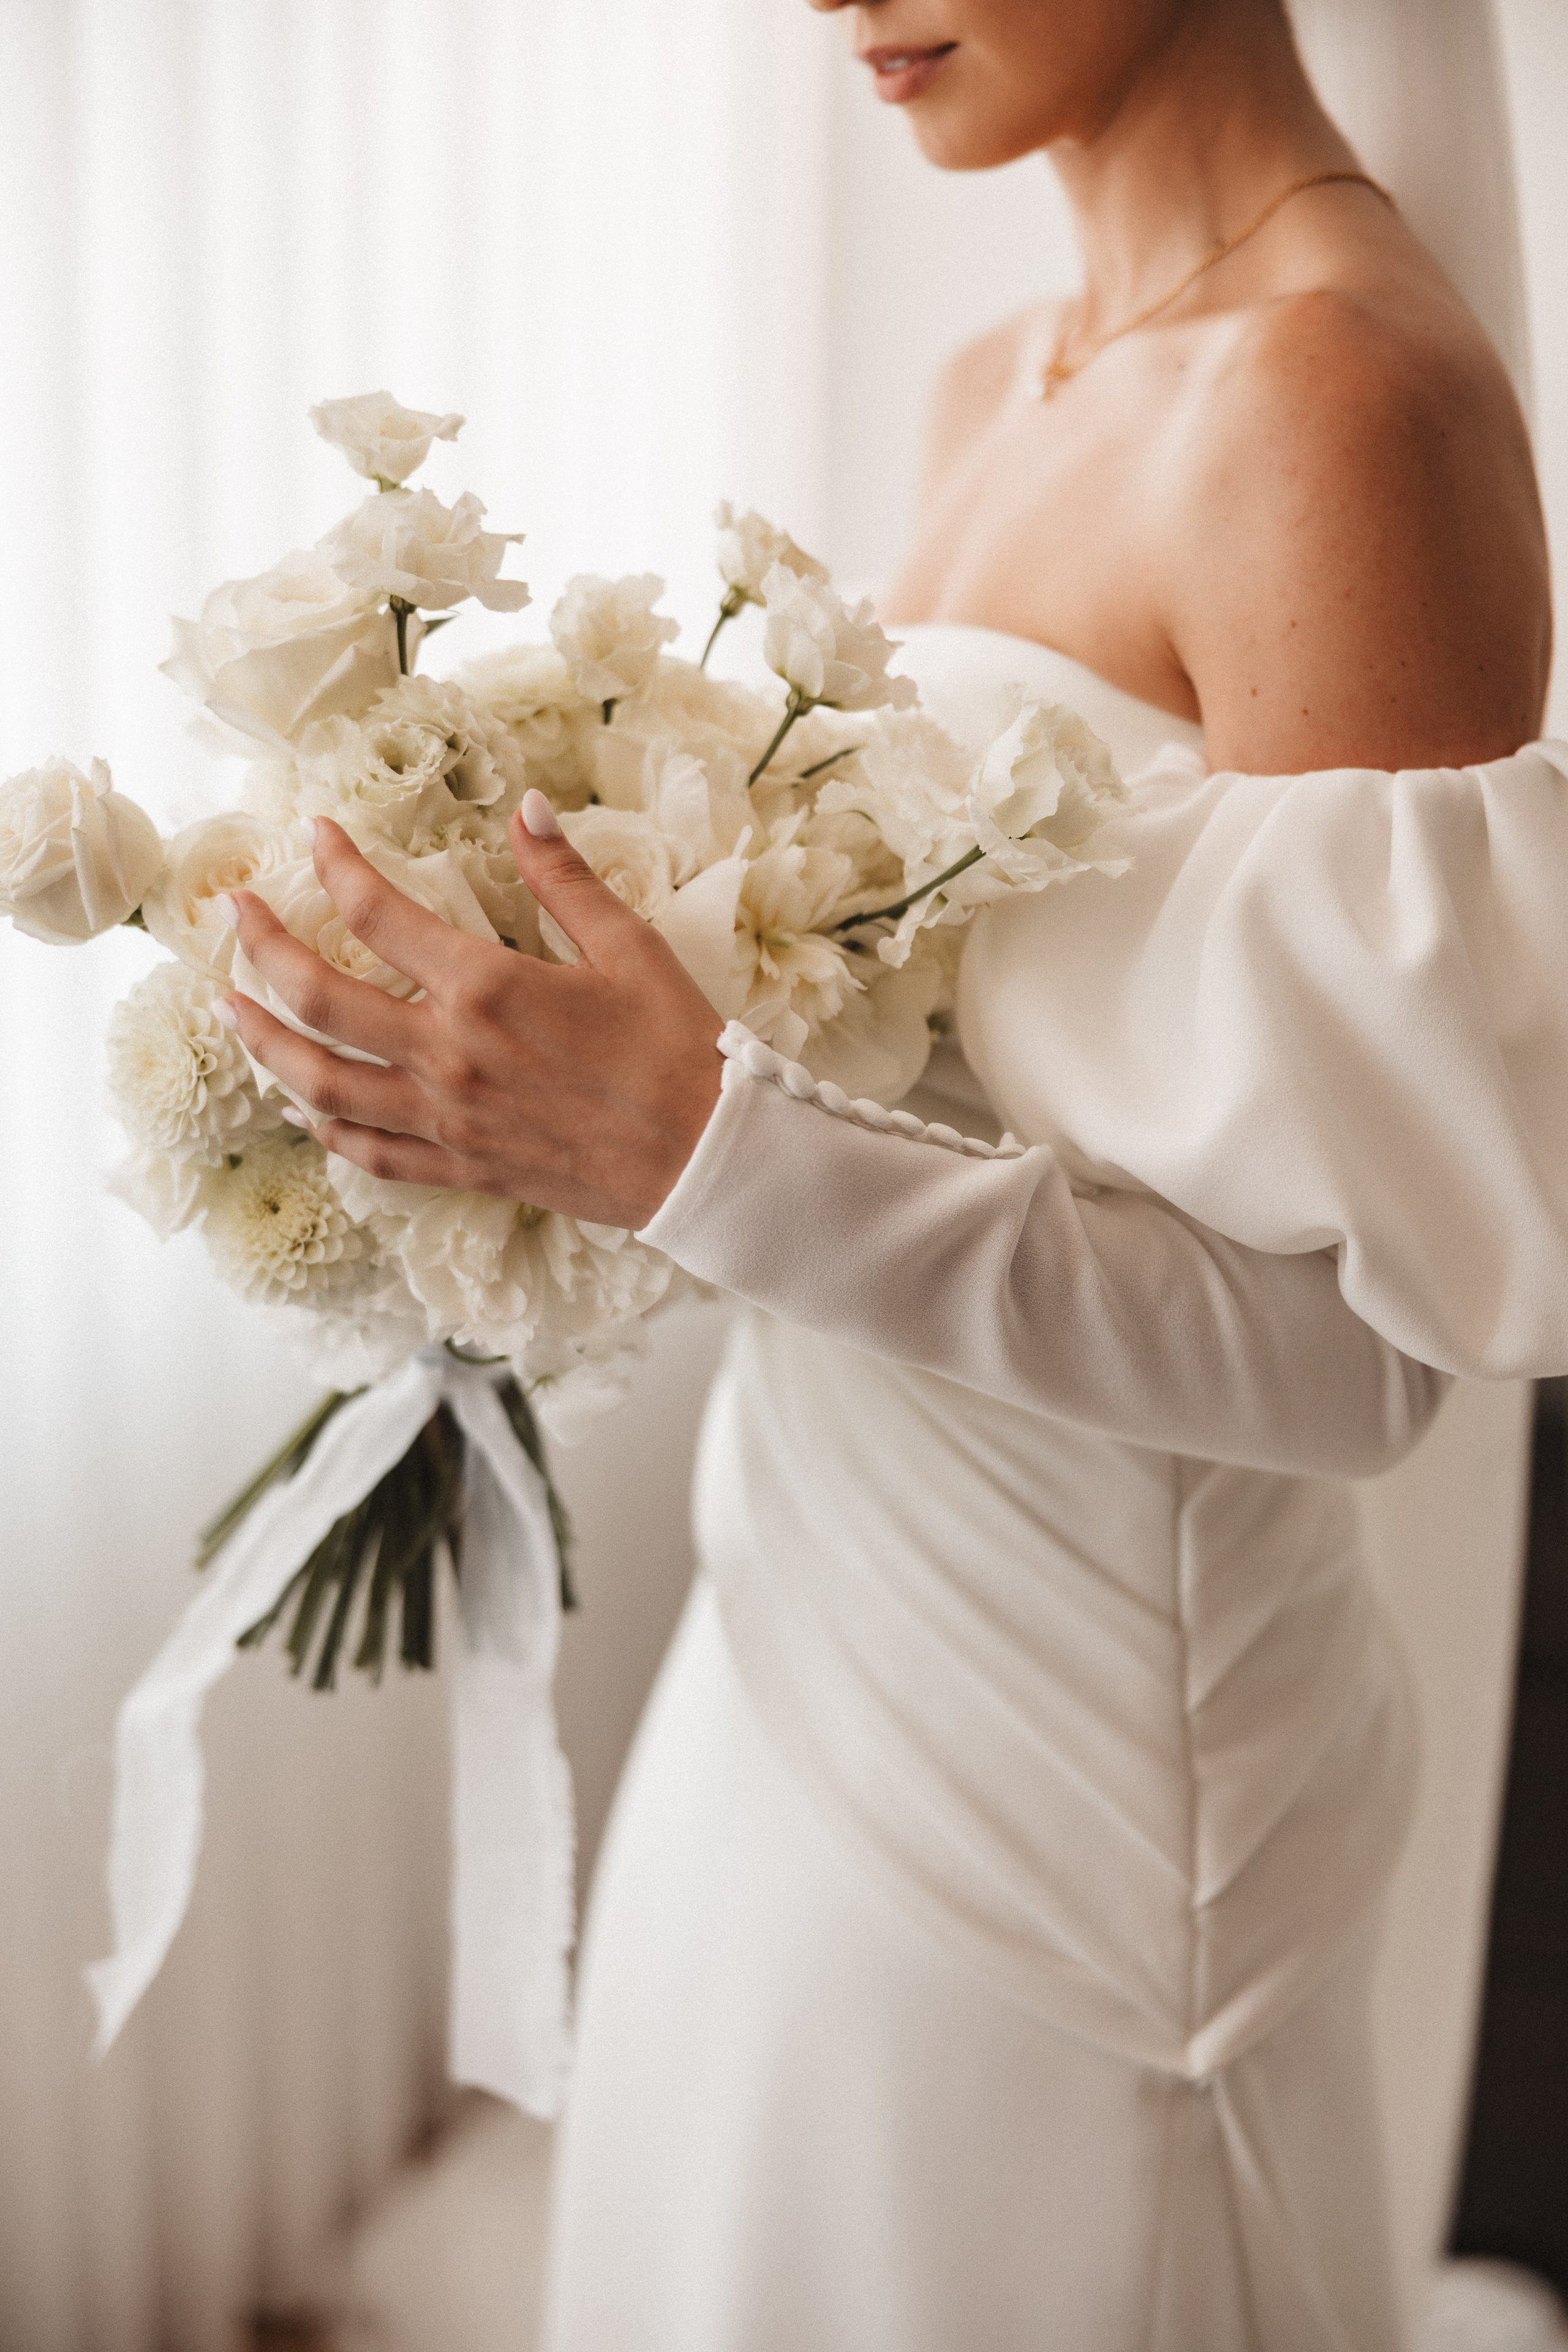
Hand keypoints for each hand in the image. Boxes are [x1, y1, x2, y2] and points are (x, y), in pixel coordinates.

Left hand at [218, 797, 723, 1228]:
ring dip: (264, 1043)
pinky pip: (368, 1152)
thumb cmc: (678, 1050)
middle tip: (232, 912)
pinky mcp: (461, 1167)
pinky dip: (326, 1127)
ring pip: (319, 1084)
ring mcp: (446, 1118)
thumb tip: (525, 808)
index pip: (376, 913)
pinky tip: (304, 1104)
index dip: (336, 865)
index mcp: (486, 988)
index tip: (315, 833)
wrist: (706, 1158)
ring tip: (233, 1008)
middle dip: (260, 949)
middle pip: (316, 999)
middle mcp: (447, 1055)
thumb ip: (563, 878)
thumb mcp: (629, 947)